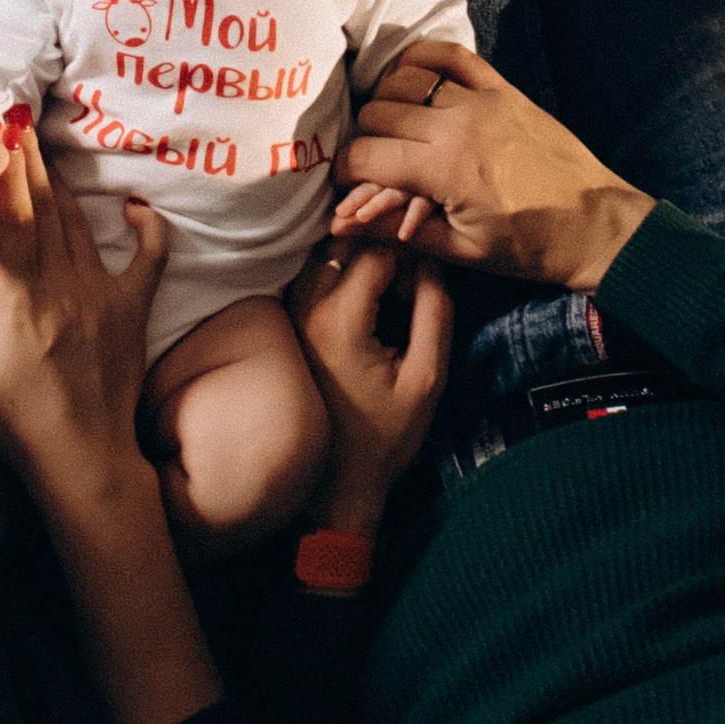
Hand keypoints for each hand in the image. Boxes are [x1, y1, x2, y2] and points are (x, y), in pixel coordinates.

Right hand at [0, 135, 167, 510]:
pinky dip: (147, 227)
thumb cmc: (19, 425)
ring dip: (65, 186)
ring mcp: (103, 297)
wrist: (86, 464)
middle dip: (30, 161)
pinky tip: (136, 203)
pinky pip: (148, 258)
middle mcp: (66, 289)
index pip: (12, 219)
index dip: (6, 170)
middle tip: (18, 116)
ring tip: (49, 148)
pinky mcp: (132, 312)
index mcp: (23, 301)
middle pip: (47, 209)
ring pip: (83, 226)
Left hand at [288, 242, 452, 527]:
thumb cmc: (385, 435)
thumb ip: (436, 312)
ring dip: (358, 259)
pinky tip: (362, 302)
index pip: (378, 251)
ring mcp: (291, 316)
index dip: (409, 261)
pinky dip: (338, 274)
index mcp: (341, 320)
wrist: (337, 480)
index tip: (421, 290)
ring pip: (324, 255)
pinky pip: (310, 277)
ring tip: (385, 292)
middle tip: (405, 285)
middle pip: (346, 243)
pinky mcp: (288, 326)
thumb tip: (431, 266)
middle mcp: (307, 310)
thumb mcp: (428, 376)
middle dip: (382, 252)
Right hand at [331, 46, 652, 293]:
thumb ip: (396, 232)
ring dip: (386, 100)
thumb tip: (339, 227)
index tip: (346, 185)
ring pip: (403, 77)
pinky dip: (421, 59)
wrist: (595, 224)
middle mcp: (458, 123)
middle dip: (362, 140)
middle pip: (376, 112)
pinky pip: (450, 54)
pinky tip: (412, 81)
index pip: (364, 156)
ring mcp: (483, 99)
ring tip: (391, 129)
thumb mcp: (461, 250)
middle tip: (371, 163)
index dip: (343, 173)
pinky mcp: (503, 88)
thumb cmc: (530, 246)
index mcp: (445, 168)